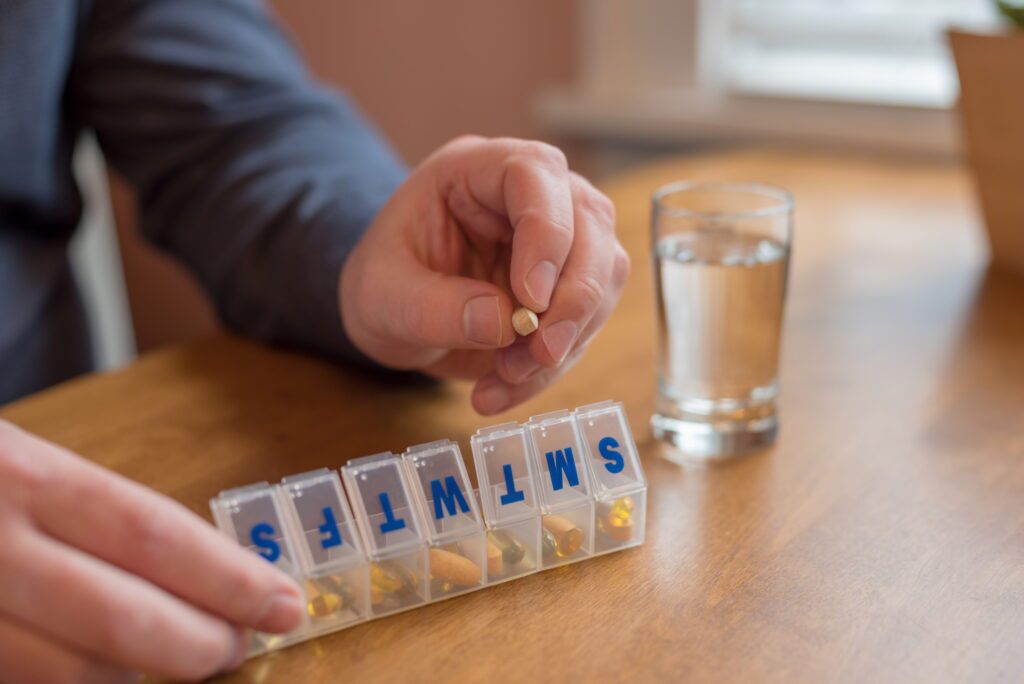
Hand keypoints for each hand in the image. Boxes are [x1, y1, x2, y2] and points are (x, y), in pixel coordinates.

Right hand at [0, 420, 304, 682]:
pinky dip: (82, 679)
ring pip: (73, 672)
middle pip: (122, 619)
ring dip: (138, 672)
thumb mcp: (28, 463)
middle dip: (198, 644)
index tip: (284, 603)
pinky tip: (104, 662)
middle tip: (237, 645)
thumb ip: (100, 510)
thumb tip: (211, 565)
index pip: (153, 534)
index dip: (230, 579)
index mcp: (29, 476)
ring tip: (171, 652)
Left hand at [340, 136, 629, 414]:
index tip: (531, 299)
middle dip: (574, 296)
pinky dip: (552, 366)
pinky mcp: (569, 284)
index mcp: (475, 170)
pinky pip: (586, 323)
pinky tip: (503, 388)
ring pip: (604, 273)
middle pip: (589, 222)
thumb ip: (433, 307)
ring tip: (506, 376)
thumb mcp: (381, 296)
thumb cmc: (383, 285)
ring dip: (568, 337)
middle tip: (541, 353)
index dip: (545, 232)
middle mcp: (529, 194)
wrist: (393, 314)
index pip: (534, 173)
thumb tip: (504, 322)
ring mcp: (559, 237)